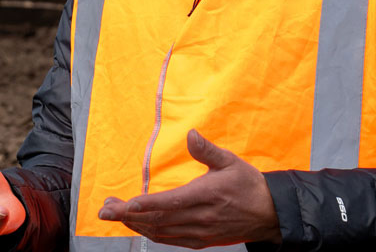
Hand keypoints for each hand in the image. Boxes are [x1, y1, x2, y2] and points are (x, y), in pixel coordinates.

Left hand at [97, 129, 281, 248]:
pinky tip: (139, 227)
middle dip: (128, 216)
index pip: (169, 203)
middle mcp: (201, 217)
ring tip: (115, 216)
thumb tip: (191, 134)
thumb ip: (207, 150)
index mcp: (206, 196)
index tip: (124, 204)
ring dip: (136, 225)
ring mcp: (200, 232)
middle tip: (105, 210)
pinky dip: (152, 234)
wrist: (270, 214)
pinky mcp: (202, 241)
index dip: (144, 205)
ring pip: (162, 232)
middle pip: (158, 220)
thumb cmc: (249, 184)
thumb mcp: (231, 161)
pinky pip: (171, 240)